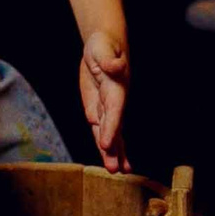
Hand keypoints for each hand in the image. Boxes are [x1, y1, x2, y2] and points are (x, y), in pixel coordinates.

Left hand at [76, 31, 130, 172]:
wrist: (104, 45)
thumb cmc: (105, 45)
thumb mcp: (104, 48)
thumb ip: (110, 60)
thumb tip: (116, 66)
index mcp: (117, 88)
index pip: (114, 111)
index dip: (111, 128)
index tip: (106, 144)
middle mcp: (114, 101)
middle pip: (114, 128)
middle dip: (115, 149)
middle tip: (116, 170)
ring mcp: (106, 106)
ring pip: (109, 132)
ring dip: (112, 151)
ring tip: (116, 171)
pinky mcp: (98, 107)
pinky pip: (100, 127)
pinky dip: (103, 142)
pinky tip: (107, 155)